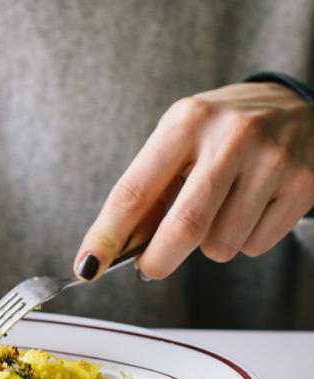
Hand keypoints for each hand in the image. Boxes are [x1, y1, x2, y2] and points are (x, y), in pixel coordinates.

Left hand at [73, 82, 313, 279]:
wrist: (296, 108)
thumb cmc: (220, 132)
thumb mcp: (178, 142)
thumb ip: (149, 191)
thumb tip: (117, 248)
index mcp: (186, 122)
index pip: (134, 191)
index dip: (106, 236)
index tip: (88, 266)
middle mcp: (231, 138)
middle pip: (182, 228)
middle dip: (156, 261)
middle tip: (149, 268)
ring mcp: (272, 163)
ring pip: (219, 246)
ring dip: (206, 246)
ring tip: (218, 211)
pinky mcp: (304, 186)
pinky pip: (253, 246)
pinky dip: (241, 241)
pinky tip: (249, 209)